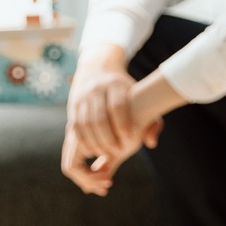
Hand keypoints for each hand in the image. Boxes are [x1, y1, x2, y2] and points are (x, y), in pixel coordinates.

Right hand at [61, 44, 143, 194]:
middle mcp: (96, 89)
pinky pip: (75, 128)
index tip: (128, 140)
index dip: (122, 124)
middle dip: (107, 139)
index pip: (117, 105)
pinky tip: (92, 152)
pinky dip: (83, 142)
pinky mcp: (73, 107)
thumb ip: (152, 123)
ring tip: (104, 155)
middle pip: (98, 118)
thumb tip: (151, 143)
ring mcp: (82, 98)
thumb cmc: (127, 93)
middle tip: (115, 153)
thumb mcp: (141, 101)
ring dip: (94, 143)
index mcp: (115, 85)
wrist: (99, 71)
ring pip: (84, 124)